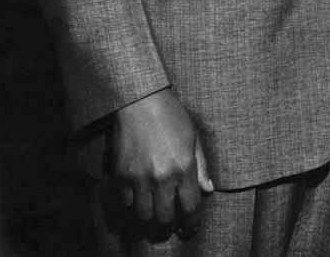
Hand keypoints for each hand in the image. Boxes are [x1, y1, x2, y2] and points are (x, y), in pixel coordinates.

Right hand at [109, 89, 212, 226]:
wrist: (140, 103)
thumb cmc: (172, 117)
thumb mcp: (193, 138)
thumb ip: (201, 167)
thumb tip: (208, 190)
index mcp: (183, 168)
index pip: (189, 206)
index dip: (192, 220)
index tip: (191, 226)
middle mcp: (161, 178)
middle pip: (164, 217)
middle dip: (169, 222)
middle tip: (171, 220)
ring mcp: (139, 179)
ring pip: (143, 214)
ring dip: (150, 214)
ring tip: (155, 208)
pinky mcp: (121, 176)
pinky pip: (126, 202)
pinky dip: (132, 201)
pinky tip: (139, 193)